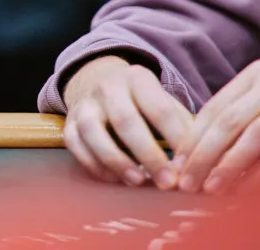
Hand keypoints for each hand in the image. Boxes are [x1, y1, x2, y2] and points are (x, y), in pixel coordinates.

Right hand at [63, 55, 192, 187]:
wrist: (97, 81)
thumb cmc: (142, 101)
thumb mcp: (164, 100)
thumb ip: (181, 125)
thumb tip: (193, 161)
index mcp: (136, 78)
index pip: (159, 108)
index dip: (175, 139)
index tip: (188, 166)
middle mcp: (106, 87)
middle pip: (125, 120)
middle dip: (148, 154)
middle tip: (166, 182)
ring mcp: (84, 105)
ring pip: (92, 131)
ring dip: (116, 160)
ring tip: (137, 181)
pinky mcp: (68, 123)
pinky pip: (75, 145)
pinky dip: (94, 165)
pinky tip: (115, 179)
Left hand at [174, 60, 259, 193]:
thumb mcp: (259, 91)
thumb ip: (236, 110)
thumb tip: (198, 148)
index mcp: (256, 76)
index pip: (216, 109)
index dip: (193, 137)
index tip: (178, 163)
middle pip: (228, 123)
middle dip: (204, 155)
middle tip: (187, 182)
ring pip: (254, 137)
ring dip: (230, 166)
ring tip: (212, 188)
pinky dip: (257, 173)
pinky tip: (244, 189)